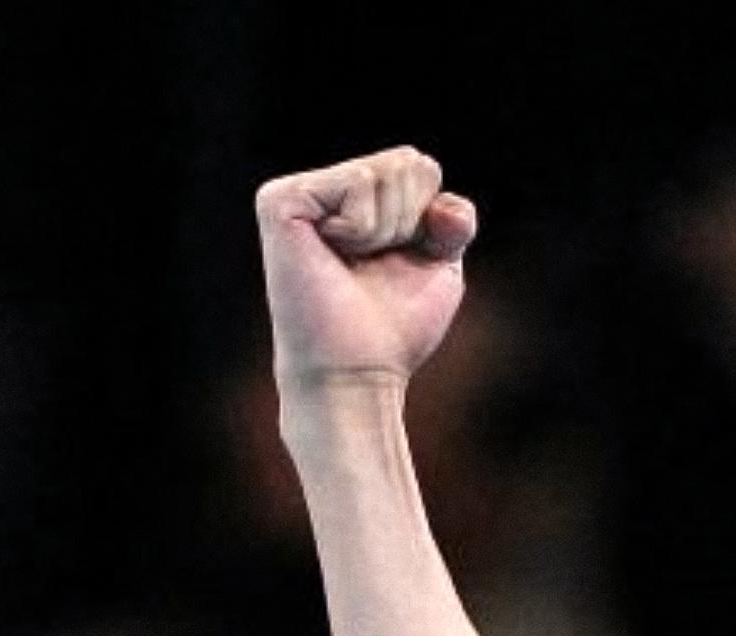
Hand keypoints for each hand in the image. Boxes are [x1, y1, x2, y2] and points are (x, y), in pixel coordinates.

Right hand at [257, 147, 477, 397]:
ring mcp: (299, 190)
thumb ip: (455, 222)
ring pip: (383, 171)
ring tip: (349, 264)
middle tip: (371, 267)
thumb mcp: (439, 268)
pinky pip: (357, 183)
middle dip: (408, 221)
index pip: (421, 167)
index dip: (427, 219)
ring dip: (384, 231)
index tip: (396, 263)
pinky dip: (361, 227)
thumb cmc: (391, 331)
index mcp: (358, 199)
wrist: (355, 374)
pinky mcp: (281, 199)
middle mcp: (327, 188)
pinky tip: (330, 253)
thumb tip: (446, 208)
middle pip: (408, 161)